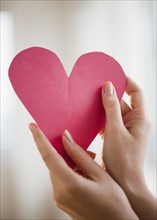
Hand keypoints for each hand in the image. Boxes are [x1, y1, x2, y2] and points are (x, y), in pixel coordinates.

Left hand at [29, 123, 137, 219]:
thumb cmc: (114, 202)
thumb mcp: (100, 174)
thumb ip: (80, 155)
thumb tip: (66, 138)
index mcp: (69, 184)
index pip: (49, 156)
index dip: (39, 139)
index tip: (32, 126)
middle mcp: (59, 192)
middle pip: (54, 162)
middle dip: (65, 150)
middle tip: (84, 148)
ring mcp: (59, 198)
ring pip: (58, 169)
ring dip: (70, 161)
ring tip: (90, 160)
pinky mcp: (62, 200)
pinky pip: (61, 178)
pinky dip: (70, 170)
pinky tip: (86, 170)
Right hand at [101, 76, 155, 218]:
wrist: (124, 184)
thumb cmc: (122, 160)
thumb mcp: (115, 131)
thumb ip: (111, 107)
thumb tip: (108, 86)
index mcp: (140, 119)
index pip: (136, 92)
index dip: (126, 81)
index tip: (112, 74)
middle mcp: (135, 122)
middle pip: (122, 102)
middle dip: (108, 96)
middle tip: (92, 89)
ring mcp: (126, 130)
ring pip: (114, 113)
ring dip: (103, 109)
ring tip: (88, 104)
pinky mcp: (118, 137)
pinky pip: (110, 123)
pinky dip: (101, 120)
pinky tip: (91, 121)